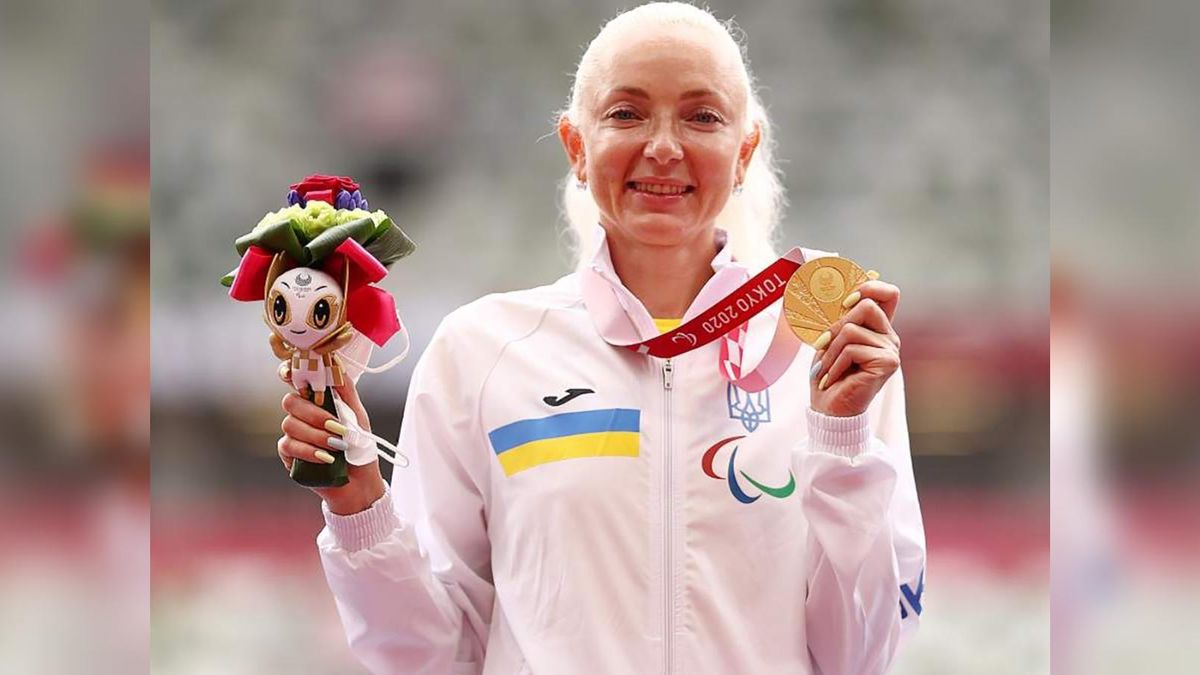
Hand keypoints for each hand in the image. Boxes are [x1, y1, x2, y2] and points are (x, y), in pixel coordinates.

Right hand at [278, 363, 386, 513]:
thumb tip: (336, 367)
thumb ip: (346, 392)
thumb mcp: (358, 416)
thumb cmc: (359, 447)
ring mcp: (293, 435)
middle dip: (314, 414)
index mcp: (317, 402)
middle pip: (290, 402)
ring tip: (338, 446)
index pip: (295, 381)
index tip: (294, 375)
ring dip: (316, 435)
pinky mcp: (288, 455)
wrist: (359, 482)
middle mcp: (301, 416)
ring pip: (290, 425)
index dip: (289, 373)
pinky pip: (288, 446)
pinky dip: (310, 451)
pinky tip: (326, 458)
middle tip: (336, 427)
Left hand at [809, 279, 901, 416]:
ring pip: (852, 330)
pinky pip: (852, 349)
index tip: (846, 299)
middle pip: (866, 305)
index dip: (870, 286)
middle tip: (822, 346)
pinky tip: (832, 379)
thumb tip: (837, 294)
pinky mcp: (887, 363)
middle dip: (836, 325)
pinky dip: (834, 364)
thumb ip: (838, 319)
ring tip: (826, 369)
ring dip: (830, 351)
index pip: (888, 294)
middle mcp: (889, 337)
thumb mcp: (829, 341)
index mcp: (878, 328)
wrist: (830, 410)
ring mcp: (891, 350)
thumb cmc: (828, 376)